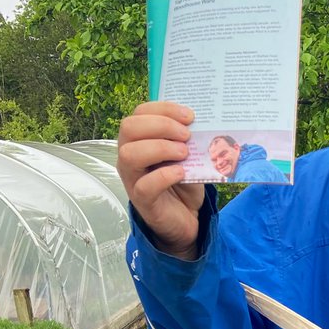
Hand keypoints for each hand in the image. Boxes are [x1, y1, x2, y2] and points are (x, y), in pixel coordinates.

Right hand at [117, 101, 205, 257]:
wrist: (187, 218)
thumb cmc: (183, 182)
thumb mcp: (188, 155)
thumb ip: (188, 139)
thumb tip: (199, 123)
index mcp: (138, 140)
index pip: (140, 113)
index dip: (164, 109)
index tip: (189, 116)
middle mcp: (129, 156)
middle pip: (129, 128)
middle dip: (162, 125)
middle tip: (186, 135)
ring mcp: (132, 178)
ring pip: (130, 154)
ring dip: (160, 148)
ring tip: (184, 153)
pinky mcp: (142, 200)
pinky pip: (145, 185)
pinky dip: (165, 175)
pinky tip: (181, 173)